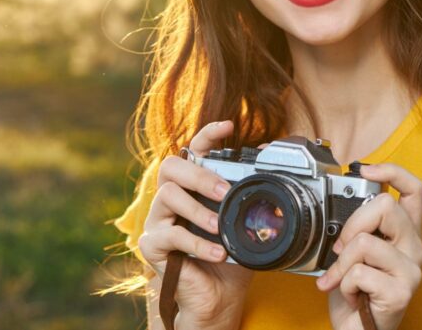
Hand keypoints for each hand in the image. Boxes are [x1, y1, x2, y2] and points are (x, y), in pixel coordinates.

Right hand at [137, 121, 252, 327]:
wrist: (218, 296)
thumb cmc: (230, 256)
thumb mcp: (245, 223)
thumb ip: (251, 195)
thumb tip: (269, 164)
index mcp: (194, 185)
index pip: (195, 149)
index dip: (208, 133)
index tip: (229, 125)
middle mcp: (172, 196)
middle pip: (172, 166)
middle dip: (200, 175)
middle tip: (225, 192)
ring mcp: (159, 219)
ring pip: (167, 194)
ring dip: (197, 209)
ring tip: (218, 226)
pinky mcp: (152, 244)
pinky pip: (169, 234)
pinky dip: (196, 243)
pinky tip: (216, 252)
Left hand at [315, 163, 421, 329]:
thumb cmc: (358, 290)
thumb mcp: (357, 250)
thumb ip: (360, 226)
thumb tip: (344, 199)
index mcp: (406, 232)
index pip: (415, 188)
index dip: (392, 170)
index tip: (365, 168)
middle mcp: (415, 247)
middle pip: (385, 205)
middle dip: (352, 224)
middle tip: (342, 247)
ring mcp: (412, 269)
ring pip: (365, 242)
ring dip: (341, 263)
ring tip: (342, 279)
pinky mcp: (402, 290)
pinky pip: (359, 272)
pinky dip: (344, 285)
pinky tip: (353, 296)